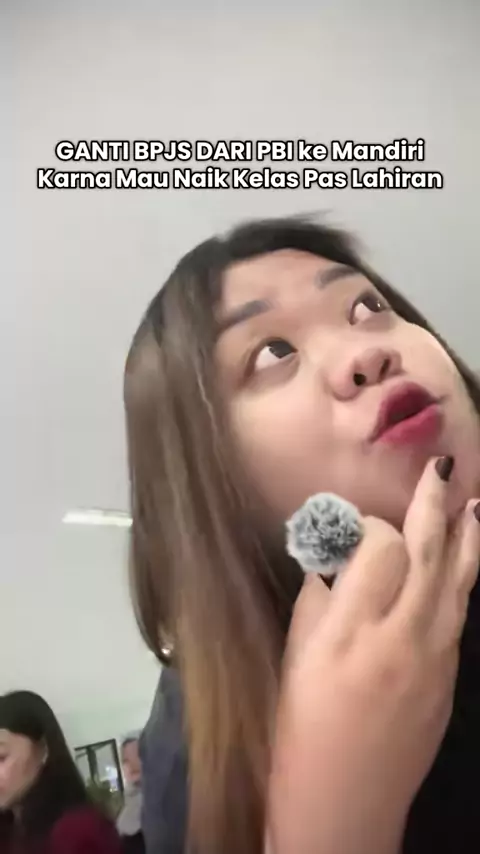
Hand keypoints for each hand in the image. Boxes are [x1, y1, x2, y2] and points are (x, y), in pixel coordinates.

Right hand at [268, 457, 479, 853]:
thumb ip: (318, 600)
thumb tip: (337, 559)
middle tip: (442, 469)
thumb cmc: (302, 730)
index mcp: (351, 630)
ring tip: (475, 504)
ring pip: (458, 582)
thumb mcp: (295, 658)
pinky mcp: (450, 679)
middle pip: (428, 554)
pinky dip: (459, 580)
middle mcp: (401, 636)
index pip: (380, 548)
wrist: (345, 802)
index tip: (358, 525)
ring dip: (467, 538)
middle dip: (435, 506)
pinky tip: (462, 562)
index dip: (372, 525)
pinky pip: (456, 616)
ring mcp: (435, 659)